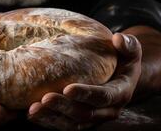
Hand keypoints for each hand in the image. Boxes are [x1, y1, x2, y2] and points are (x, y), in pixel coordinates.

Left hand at [27, 33, 141, 130]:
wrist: (122, 78)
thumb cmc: (123, 60)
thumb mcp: (131, 50)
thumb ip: (128, 45)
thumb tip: (118, 38)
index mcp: (121, 93)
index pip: (104, 96)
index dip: (86, 94)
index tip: (67, 88)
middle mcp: (108, 110)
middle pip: (84, 113)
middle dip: (62, 107)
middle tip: (43, 99)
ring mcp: (94, 118)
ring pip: (71, 123)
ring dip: (51, 118)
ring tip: (32, 110)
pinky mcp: (81, 120)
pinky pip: (64, 125)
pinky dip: (48, 121)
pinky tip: (30, 115)